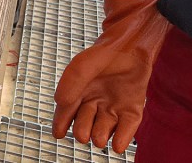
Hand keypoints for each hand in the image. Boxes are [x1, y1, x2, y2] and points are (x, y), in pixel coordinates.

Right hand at [53, 0, 170, 152]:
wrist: (132, 46)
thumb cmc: (105, 53)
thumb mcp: (82, 65)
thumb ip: (71, 82)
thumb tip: (60, 103)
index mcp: (79, 93)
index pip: (66, 113)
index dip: (61, 124)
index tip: (58, 134)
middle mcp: (95, 103)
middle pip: (84, 125)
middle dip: (82, 131)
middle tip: (82, 134)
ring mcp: (113, 108)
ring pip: (103, 130)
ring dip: (100, 136)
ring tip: (98, 138)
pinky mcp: (131, 111)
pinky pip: (126, 130)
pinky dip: (121, 139)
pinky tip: (117, 145)